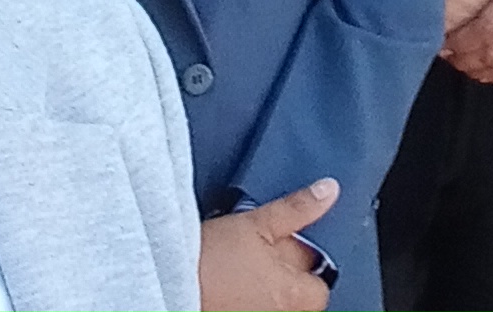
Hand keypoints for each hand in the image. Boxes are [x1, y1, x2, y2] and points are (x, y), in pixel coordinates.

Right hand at [199, 181, 336, 311]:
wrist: (163, 279)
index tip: (297, 246)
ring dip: (267, 284)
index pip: (320, 289)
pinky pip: (250, 305)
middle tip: (269, 251)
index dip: (310, 266)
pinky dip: (247, 294)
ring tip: (247, 263)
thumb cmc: (210, 257)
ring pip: (273, 302)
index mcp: (292, 294)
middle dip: (289, 276)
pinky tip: (232, 279)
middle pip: (297, 298)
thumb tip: (329, 191)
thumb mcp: (258, 222)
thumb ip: (297, 209)